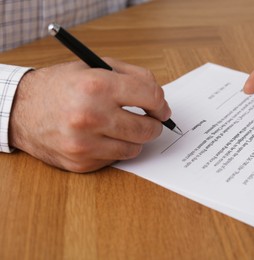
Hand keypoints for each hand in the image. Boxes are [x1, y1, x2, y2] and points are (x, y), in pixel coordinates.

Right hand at [9, 58, 171, 172]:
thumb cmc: (60, 86)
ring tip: (123, 127)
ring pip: (134, 148)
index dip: (160, 103)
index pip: (150, 97)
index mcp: (98, 86)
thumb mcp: (95, 67)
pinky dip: (115, 148)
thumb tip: (160, 99)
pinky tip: (102, 137)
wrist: (21, 110)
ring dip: (135, 138)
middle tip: (149, 120)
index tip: (160, 107)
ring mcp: (85, 143)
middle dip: (153, 124)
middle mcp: (91, 116)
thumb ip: (133, 76)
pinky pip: (115, 159)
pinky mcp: (81, 162)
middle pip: (147, 129)